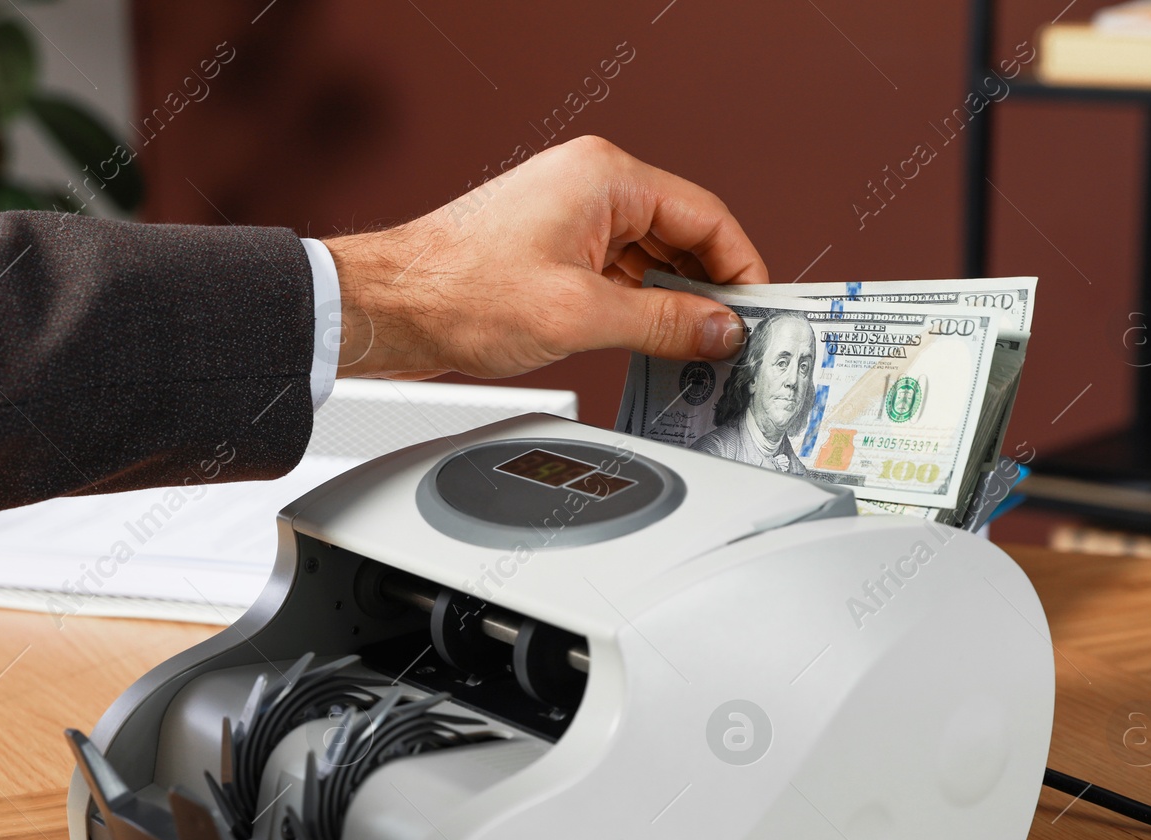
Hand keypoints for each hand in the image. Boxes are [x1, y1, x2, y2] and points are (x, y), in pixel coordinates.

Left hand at [326, 135, 767, 379]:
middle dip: (709, 290)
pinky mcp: (552, 248)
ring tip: (697, 352)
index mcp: (605, 177)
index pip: (706, 215)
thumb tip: (719, 330)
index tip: (760, 311)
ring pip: (649, 258)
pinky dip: (638, 307)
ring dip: (672, 303)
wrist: (390, 306)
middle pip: (682, 235)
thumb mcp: (580, 315)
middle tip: (734, 341)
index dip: (742, 268)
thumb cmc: (460, 291)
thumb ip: (663, 324)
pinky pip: (617, 273)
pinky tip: (651, 343)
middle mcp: (591, 186)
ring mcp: (570, 216)